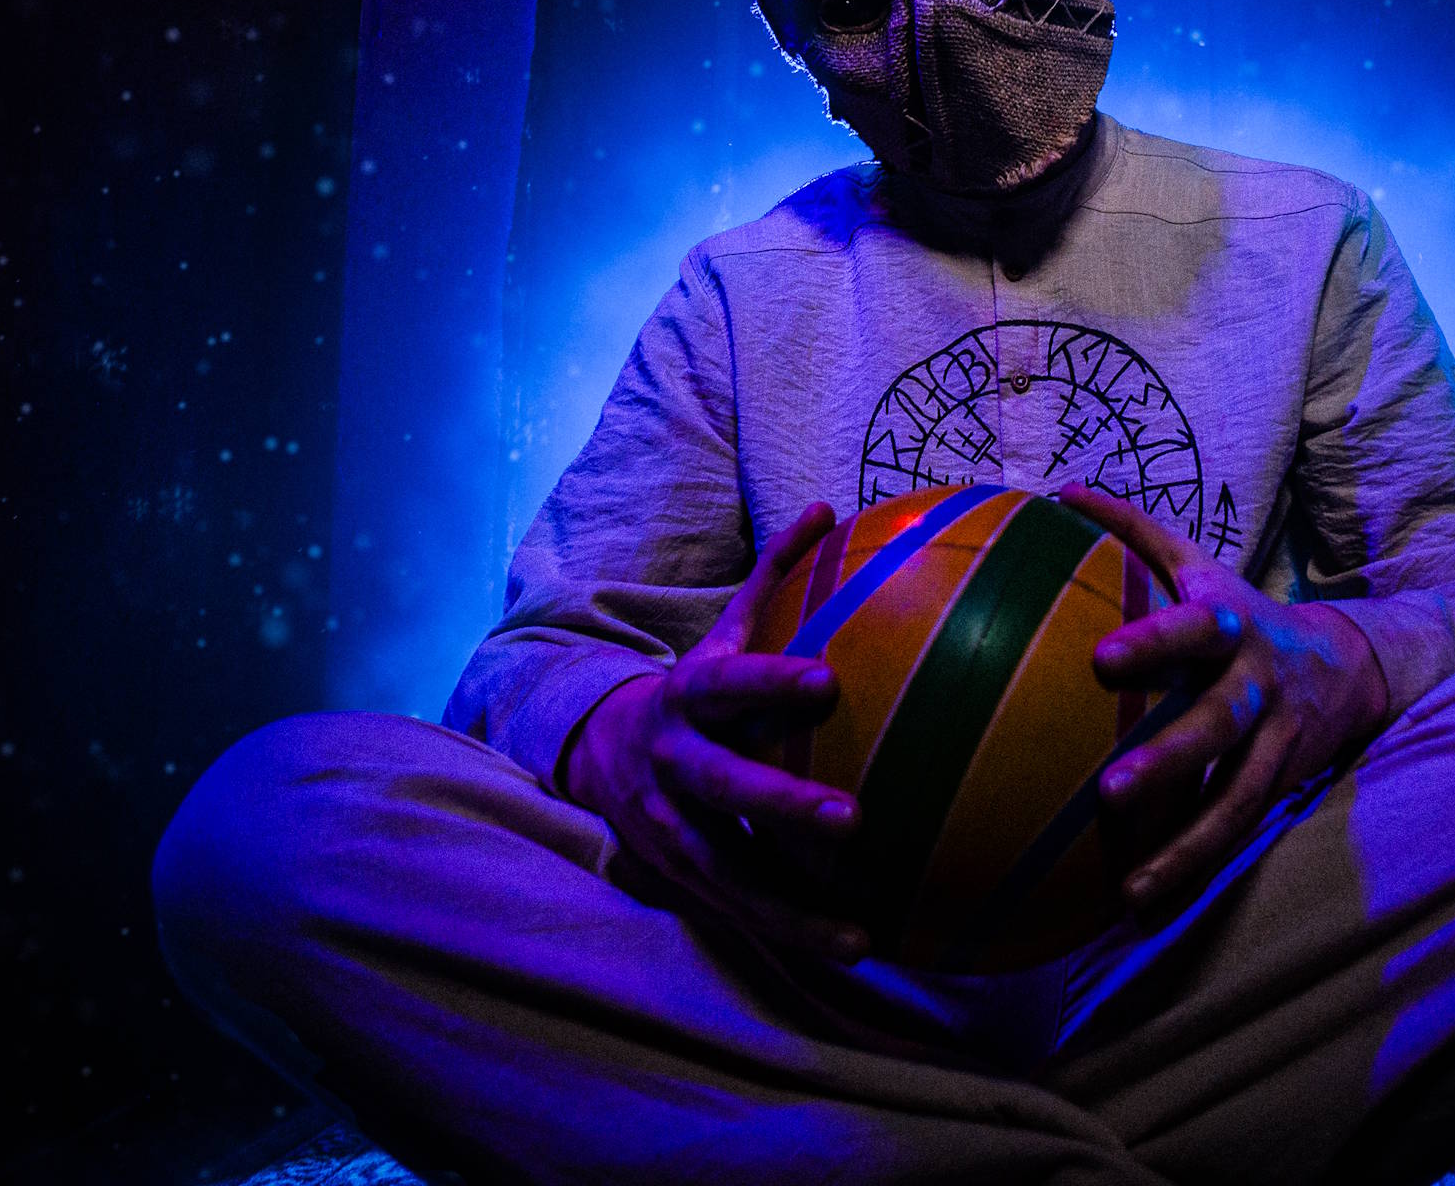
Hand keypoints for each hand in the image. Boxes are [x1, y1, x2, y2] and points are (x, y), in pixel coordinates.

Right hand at [563, 501, 869, 959]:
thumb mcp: (721, 629)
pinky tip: (853, 949)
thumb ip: (774, 574)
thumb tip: (827, 505)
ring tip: (859, 935)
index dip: (771, 682)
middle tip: (854, 819)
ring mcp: (667, 829)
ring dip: (791, 908)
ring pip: (727, 874)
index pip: (730, 685)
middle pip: (725, 788)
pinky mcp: (675, 878)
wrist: (594, 751)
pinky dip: (788, 931)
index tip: (827, 681)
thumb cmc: (693, 687)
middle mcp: (671, 766)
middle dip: (783, 804)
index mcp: (687, 697)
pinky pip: (735, 911)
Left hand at [1057, 482, 1389, 920]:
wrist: (1352, 663)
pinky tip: (1141, 903)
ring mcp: (1278, 742)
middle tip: (1110, 792)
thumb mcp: (1200, 565)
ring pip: (1239, 799)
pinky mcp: (1284, 787)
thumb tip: (1060, 491)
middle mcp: (1258, 685)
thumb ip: (1134, 530)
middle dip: (1170, 758)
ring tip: (1132, 887)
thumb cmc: (1241, 613)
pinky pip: (1239, 831)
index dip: (1154, 641)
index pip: (1192, 628)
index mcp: (1230, 625)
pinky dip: (1196, 867)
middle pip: (1219, 724)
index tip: (1103, 658)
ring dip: (1187, 845)